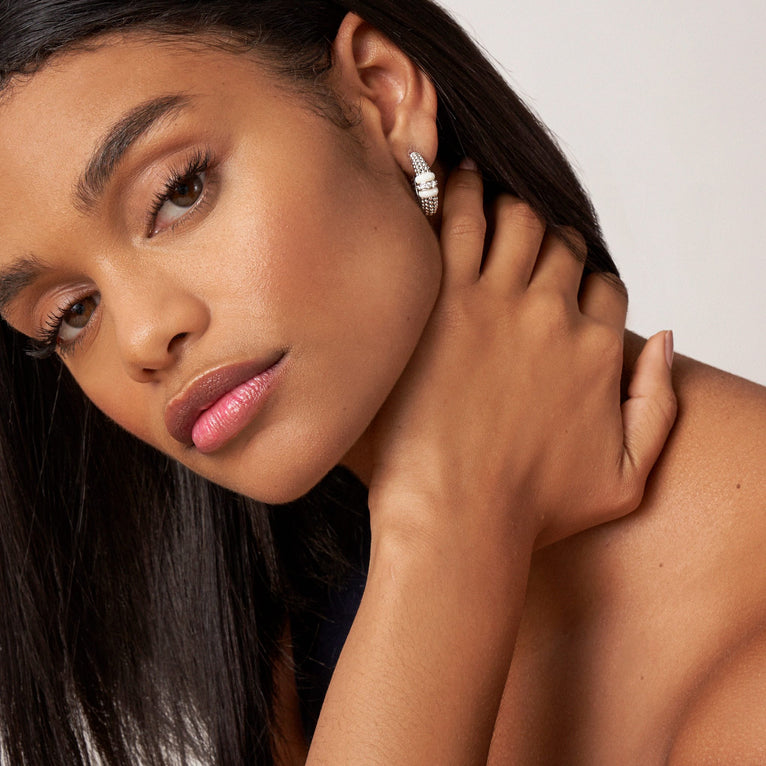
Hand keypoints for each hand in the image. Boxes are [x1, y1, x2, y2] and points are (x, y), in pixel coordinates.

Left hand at [308, 165, 676, 765]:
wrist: (457, 517)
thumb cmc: (533, 510)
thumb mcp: (627, 478)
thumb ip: (659, 406)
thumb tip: (668, 339)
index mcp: (600, 352)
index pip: (604, 289)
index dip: (582, 285)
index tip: (557, 289)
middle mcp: (556, 317)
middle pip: (563, 249)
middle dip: (546, 244)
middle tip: (516, 246)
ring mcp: (501, 302)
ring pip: (520, 221)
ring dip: (510, 208)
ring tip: (489, 204)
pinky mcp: (447, 298)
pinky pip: (461, 220)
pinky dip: (462, 192)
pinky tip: (455, 182)